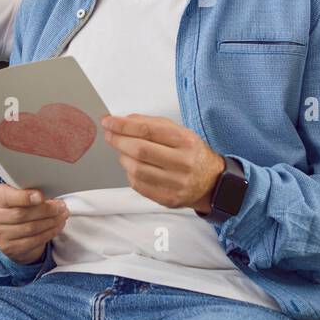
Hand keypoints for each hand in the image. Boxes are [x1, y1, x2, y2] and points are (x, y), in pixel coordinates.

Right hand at [0, 182, 68, 264]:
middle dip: (46, 210)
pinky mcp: (8, 248)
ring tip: (62, 215)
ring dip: (51, 222)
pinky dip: (49, 233)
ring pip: (30, 228)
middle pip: (22, 214)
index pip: (8, 197)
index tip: (40, 196)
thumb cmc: (14, 204)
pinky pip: (33, 240)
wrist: (6, 227)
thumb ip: (25, 190)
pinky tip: (57, 226)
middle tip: (60, 206)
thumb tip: (45, 194)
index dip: (25, 197)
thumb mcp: (14, 192)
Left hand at [101, 113, 225, 212]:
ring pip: (136, 169)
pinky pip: (138, 185)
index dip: (123, 125)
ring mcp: (175, 183)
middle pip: (140, 150)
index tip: (109, 121)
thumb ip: (151, 124)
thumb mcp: (179, 132)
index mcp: (185, 141)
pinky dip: (130, 173)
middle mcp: (182, 162)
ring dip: (122, 157)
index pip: (147, 130)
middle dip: (118, 140)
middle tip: (110, 134)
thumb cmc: (192, 153)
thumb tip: (123, 120)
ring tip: (123, 151)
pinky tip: (133, 166)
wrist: (211, 181)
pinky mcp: (167, 199)